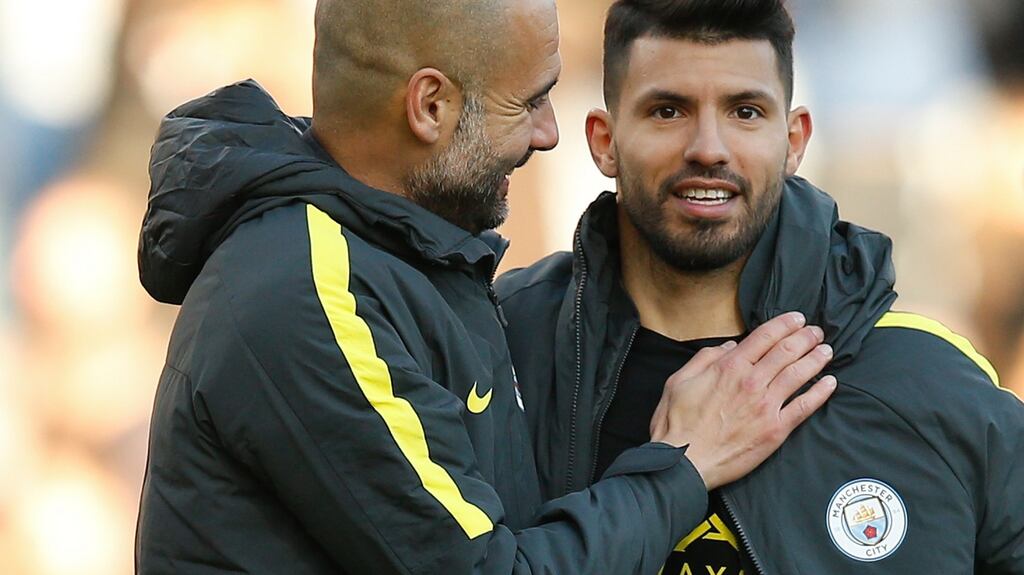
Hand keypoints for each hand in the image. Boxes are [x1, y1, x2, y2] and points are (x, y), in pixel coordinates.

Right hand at [649, 312, 836, 489]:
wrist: (684, 462)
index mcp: (729, 367)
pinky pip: (804, 407)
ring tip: (827, 351)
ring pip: (799, 374)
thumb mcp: (679, 381)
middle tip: (817, 332)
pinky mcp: (775, 430)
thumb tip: (729, 346)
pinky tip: (830, 383)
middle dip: (806, 337)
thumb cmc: (677, 424)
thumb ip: (704, 358)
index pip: (764, 336)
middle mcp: (751, 382)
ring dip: (816, 359)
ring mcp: (766, 406)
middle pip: (786, 351)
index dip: (785, 324)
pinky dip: (820, 393)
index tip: (797, 319)